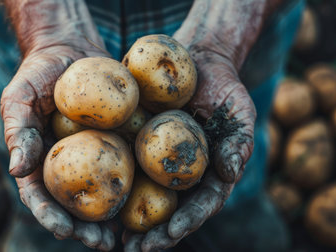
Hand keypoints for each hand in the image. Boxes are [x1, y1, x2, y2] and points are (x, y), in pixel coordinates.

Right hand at [0, 1, 113, 249]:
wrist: (71, 48)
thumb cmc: (38, 73)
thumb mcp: (19, 97)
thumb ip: (17, 131)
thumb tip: (17, 170)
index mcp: (40, 161)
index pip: (41, 196)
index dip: (50, 216)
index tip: (64, 230)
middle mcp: (68, 165)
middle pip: (75, 204)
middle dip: (86, 228)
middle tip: (102, 243)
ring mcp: (94, 156)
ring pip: (104, 193)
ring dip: (114, 218)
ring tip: (128, 237)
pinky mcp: (118, 141)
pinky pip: (127, 165)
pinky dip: (136, 185)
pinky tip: (151, 200)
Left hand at [123, 5, 256, 250]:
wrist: (196, 59)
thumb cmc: (223, 86)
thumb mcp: (239, 111)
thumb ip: (239, 143)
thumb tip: (230, 173)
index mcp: (207, 173)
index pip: (200, 204)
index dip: (186, 220)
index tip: (170, 233)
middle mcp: (180, 173)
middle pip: (168, 209)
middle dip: (154, 233)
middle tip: (135, 249)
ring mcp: (157, 161)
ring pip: (143, 195)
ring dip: (128, 220)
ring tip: (113, 240)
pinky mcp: (136, 143)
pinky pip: (124, 165)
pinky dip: (111, 185)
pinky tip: (96, 201)